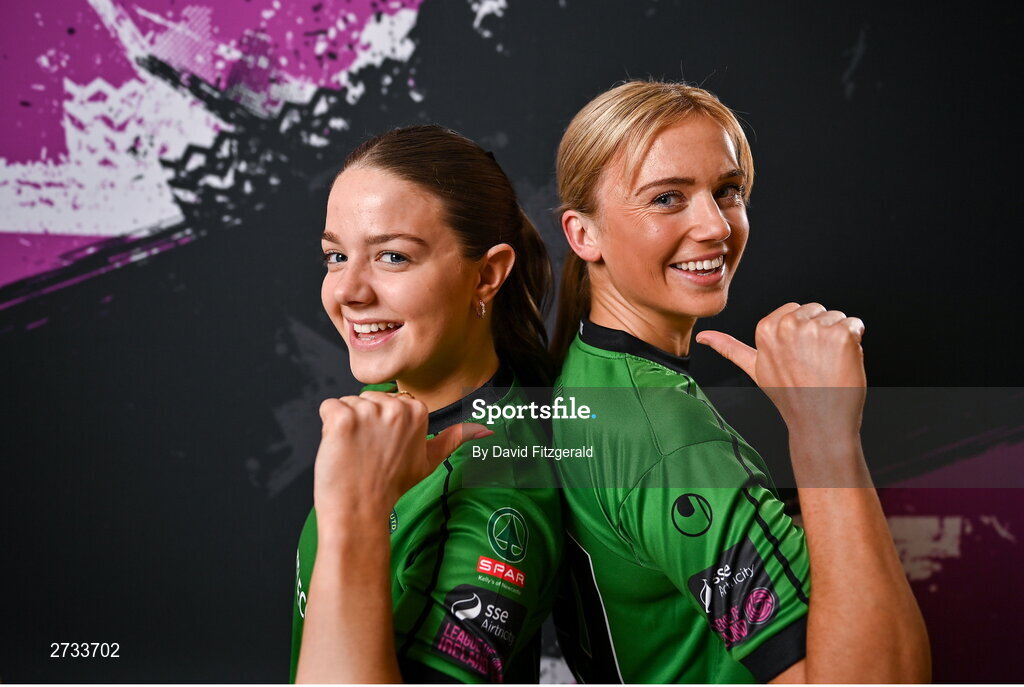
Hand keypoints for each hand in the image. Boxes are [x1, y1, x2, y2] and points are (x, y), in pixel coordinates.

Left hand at [313, 390, 491, 526]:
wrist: (361, 511)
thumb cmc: (391, 486)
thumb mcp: (430, 461)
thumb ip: (454, 439)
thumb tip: (485, 430)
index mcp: (417, 411)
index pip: (388, 400)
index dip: (381, 424)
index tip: (385, 447)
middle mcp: (396, 407)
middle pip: (367, 398)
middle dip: (362, 421)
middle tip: (368, 452)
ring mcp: (369, 412)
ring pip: (348, 403)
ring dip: (345, 425)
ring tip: (355, 452)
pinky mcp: (342, 419)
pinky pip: (327, 406)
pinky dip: (327, 426)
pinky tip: (339, 447)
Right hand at [696, 302, 866, 436]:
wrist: (819, 422)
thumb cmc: (791, 396)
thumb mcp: (754, 369)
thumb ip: (728, 348)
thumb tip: (701, 336)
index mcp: (766, 328)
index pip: (796, 310)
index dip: (802, 334)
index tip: (797, 358)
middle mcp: (788, 324)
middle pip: (817, 310)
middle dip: (821, 332)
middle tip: (814, 364)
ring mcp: (814, 329)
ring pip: (837, 317)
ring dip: (839, 339)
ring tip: (828, 366)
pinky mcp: (840, 335)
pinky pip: (856, 325)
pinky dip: (856, 342)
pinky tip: (843, 363)